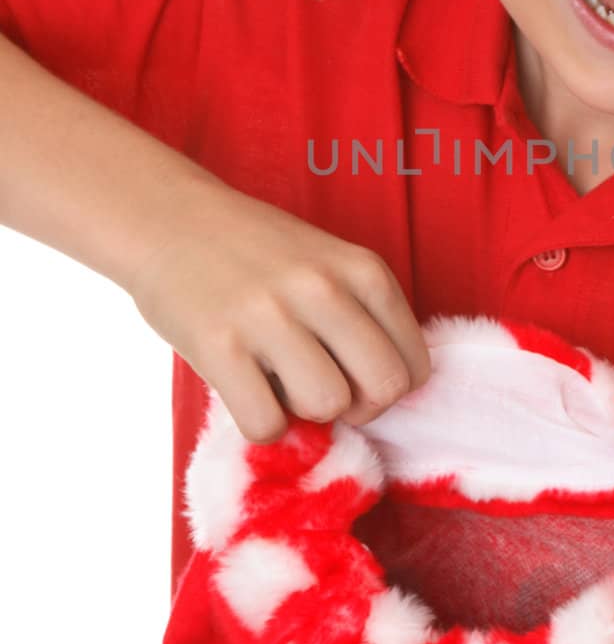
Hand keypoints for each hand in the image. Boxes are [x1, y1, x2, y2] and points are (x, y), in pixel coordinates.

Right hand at [127, 182, 431, 444]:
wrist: (170, 218)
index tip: (355, 380)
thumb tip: (384, 394)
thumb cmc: (257, 252)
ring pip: (327, 406)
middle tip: (321, 391)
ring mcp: (270, 316)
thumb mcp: (329, 264)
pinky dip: (261, 425)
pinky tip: (247, 392)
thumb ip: (361, 315)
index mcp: (362, 270)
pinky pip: (266, 424)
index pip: (414, 365)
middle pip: (384, 389)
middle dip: (358, 408)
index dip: (388, 389)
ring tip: (278, 382)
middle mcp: (323, 288)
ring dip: (304, 412)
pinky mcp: (219, 345)